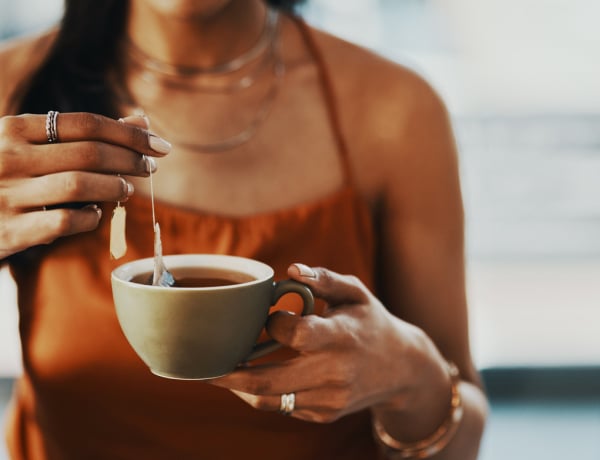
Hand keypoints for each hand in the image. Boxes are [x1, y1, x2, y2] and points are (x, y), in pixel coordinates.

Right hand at [0, 112, 170, 258]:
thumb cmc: (2, 174)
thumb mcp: (31, 146)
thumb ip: (83, 134)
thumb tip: (141, 119)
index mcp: (14, 129)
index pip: (87, 124)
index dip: (130, 133)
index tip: (160, 145)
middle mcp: (9, 157)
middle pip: (90, 153)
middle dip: (131, 160)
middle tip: (151, 167)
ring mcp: (6, 194)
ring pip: (81, 185)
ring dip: (115, 187)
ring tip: (127, 190)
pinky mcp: (9, 231)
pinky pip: (65, 222)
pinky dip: (90, 217)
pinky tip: (95, 214)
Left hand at [209, 263, 441, 422]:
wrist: (402, 368)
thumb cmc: (371, 322)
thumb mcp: (356, 292)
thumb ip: (324, 278)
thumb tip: (290, 271)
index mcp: (342, 337)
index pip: (295, 334)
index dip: (274, 324)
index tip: (272, 317)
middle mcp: (336, 373)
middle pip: (270, 380)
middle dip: (230, 375)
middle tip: (206, 366)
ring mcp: (330, 399)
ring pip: (271, 400)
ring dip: (240, 388)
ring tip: (221, 373)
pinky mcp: (325, 414)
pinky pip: (284, 407)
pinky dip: (263, 394)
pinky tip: (254, 379)